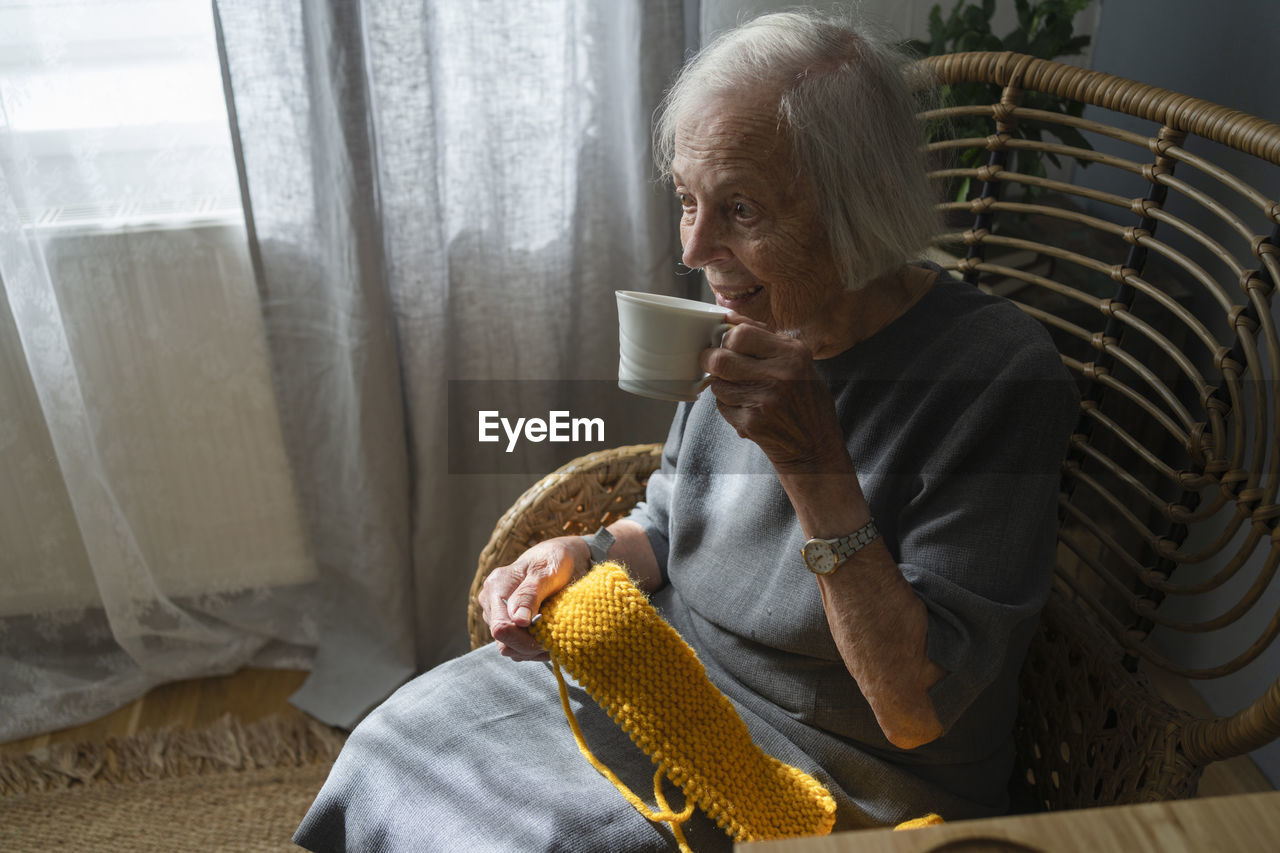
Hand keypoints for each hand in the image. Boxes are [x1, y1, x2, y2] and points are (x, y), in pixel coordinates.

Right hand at [478, 536, 589, 660]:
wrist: (558, 559)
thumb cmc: (554, 561)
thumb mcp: (546, 572)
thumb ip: (530, 594)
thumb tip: (518, 620)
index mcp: (496, 588)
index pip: (501, 627)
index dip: (524, 638)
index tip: (548, 636)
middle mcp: (491, 604)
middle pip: (504, 642)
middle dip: (530, 646)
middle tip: (554, 640)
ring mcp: (497, 616)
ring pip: (510, 649)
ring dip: (533, 650)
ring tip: (554, 639)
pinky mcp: (508, 626)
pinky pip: (517, 649)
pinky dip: (534, 650)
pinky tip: (549, 640)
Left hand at [699, 314, 846, 472]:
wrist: (814, 447)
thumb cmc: (806, 401)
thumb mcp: (798, 362)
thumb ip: (765, 340)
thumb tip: (728, 319)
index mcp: (793, 354)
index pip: (741, 334)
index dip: (726, 337)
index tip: (724, 343)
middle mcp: (780, 375)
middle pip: (721, 359)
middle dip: (710, 359)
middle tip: (711, 362)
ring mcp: (764, 400)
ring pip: (718, 384)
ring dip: (722, 386)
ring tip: (741, 391)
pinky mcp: (752, 422)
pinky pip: (723, 406)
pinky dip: (728, 406)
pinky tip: (747, 409)